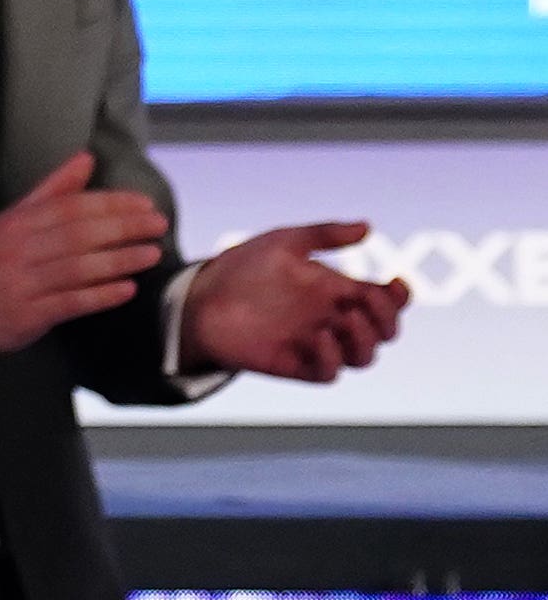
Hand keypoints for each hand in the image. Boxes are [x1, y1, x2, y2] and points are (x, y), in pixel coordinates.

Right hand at [0, 151, 168, 357]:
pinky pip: (71, 302)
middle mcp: (22, 249)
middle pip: (78, 235)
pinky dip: (101, 296)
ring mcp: (26, 282)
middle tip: (158, 224)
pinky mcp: (32, 313)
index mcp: (20, 222)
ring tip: (152, 254)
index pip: (70, 207)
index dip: (109, 204)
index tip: (144, 203)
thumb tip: (86, 158)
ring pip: (78, 268)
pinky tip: (127, 290)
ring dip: (119, 260)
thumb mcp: (17, 218)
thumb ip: (54, 189)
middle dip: (122, 228)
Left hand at [178, 223, 411, 381]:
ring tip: (346, 318)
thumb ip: (324, 234)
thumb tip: (368, 227)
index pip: (384, 300)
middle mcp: (332, 319)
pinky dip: (332, 358)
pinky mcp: (295, 363)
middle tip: (368, 301)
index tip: (395, 282)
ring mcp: (316, 343)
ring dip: (366, 340)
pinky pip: (328, 372)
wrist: (199, 295)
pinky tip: (318, 336)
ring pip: (364, 356)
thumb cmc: (242, 268)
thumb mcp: (283, 242)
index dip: (399, 296)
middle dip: (387, 319)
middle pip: (383, 331)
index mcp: (335, 290)